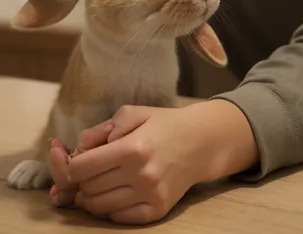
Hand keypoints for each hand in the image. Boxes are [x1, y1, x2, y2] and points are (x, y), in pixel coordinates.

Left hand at [49, 100, 258, 224]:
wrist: (201, 142)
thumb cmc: (164, 124)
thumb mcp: (133, 113)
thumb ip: (102, 128)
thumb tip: (78, 147)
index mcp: (133, 147)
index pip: (81, 168)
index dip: (71, 164)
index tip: (76, 159)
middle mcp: (141, 175)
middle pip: (88, 188)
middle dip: (82, 180)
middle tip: (88, 170)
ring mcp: (150, 195)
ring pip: (99, 207)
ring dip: (91, 196)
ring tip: (99, 181)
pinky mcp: (157, 210)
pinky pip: (118, 218)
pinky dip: (109, 209)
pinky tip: (114, 193)